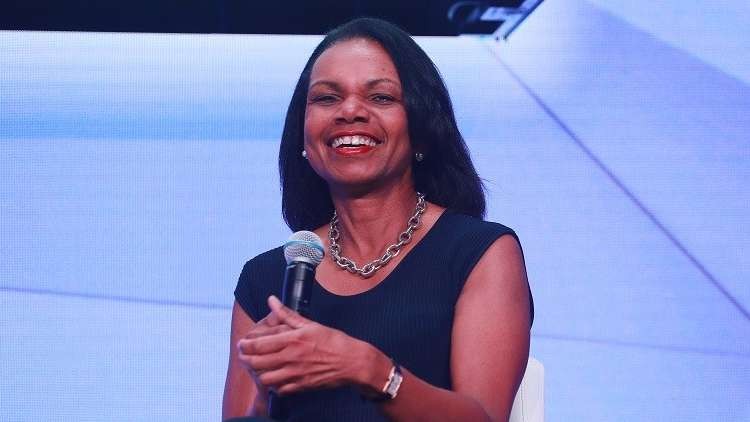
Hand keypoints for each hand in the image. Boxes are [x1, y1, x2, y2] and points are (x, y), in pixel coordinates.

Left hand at [237, 295, 381, 395]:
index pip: (259, 345)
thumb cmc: (333, 341)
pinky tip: (274, 379)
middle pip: (257, 363)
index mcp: (292, 340)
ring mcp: (295, 374)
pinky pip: (280, 390)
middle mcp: (291, 358)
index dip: (245, 345)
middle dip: (245, 359)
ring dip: (258, 373)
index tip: (241, 343)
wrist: (352, 362)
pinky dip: (273, 385)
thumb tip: (272, 300)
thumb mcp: (310, 324)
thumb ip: (287, 314)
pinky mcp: (301, 386)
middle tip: (243, 355)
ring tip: (257, 367)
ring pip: (265, 379)